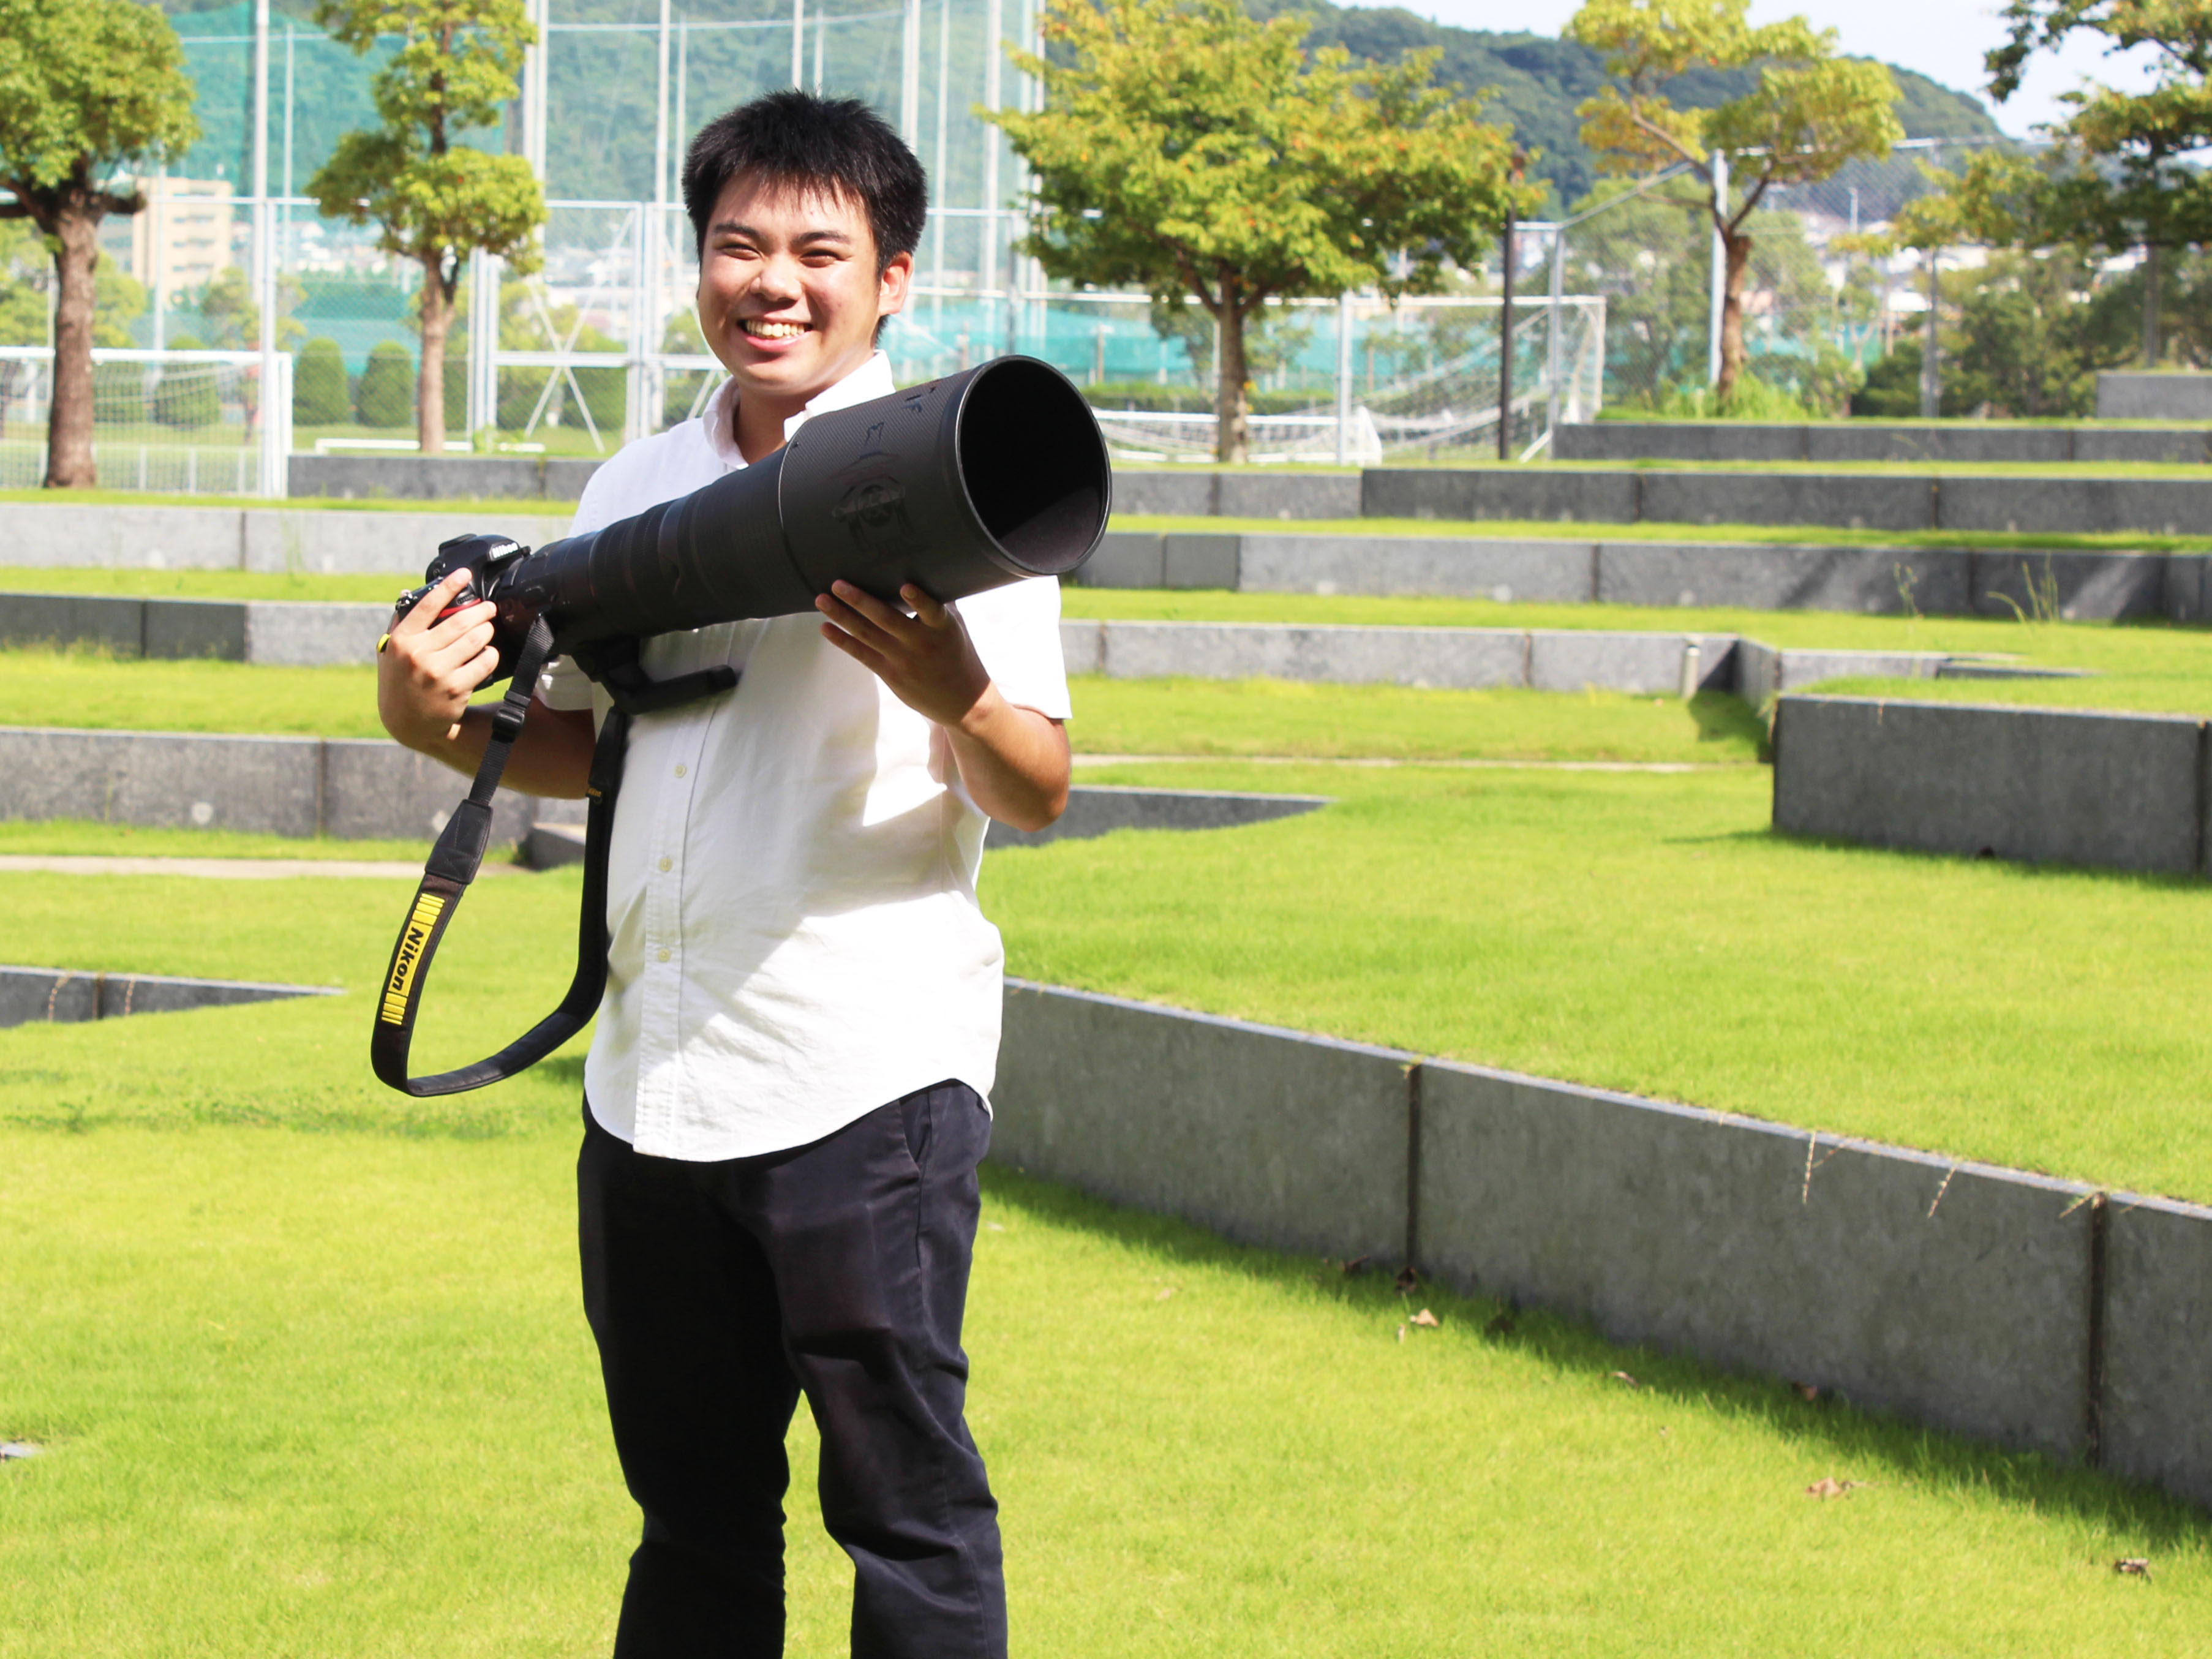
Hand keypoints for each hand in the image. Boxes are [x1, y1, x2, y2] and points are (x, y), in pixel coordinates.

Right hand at [376, 568, 500, 752]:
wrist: (407, 723)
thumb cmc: (400, 681)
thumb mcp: (390, 653)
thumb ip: (400, 624)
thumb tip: (410, 591)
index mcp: (402, 641)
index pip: (427, 606)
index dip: (448, 587)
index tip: (464, 574)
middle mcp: (418, 655)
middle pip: (459, 622)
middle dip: (480, 612)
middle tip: (489, 608)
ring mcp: (437, 673)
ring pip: (475, 640)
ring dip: (486, 631)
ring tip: (488, 628)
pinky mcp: (456, 689)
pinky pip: (484, 663)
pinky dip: (491, 655)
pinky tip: (489, 653)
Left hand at [814, 580, 990, 728]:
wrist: (963, 702)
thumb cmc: (958, 654)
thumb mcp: (956, 627)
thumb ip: (941, 602)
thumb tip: (930, 568)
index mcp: (942, 629)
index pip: (933, 611)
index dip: (920, 600)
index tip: (905, 586)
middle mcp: (922, 644)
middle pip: (887, 620)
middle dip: (860, 601)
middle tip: (838, 584)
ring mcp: (904, 661)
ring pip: (868, 635)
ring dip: (842, 616)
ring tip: (821, 600)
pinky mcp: (890, 675)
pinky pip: (862, 655)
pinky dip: (842, 641)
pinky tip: (826, 628)